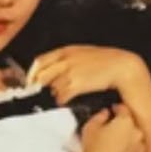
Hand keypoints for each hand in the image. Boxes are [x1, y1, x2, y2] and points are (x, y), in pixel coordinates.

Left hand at [29, 45, 150, 109]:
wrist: (120, 66)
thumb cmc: (103, 60)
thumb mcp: (82, 53)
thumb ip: (67, 59)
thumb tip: (55, 71)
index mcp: (66, 50)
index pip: (40, 61)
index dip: (31, 73)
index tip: (30, 82)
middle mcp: (66, 60)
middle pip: (42, 75)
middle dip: (39, 86)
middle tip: (39, 93)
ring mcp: (71, 72)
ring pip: (52, 86)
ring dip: (53, 93)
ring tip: (59, 95)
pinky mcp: (77, 84)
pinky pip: (62, 95)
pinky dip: (61, 99)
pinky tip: (65, 100)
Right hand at [77, 106, 146, 151]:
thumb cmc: (93, 149)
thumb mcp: (90, 127)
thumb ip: (99, 116)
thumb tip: (105, 113)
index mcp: (126, 121)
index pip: (124, 109)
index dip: (118, 108)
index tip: (114, 110)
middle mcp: (137, 133)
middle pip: (132, 125)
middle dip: (123, 126)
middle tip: (112, 130)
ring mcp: (140, 148)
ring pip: (136, 139)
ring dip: (129, 139)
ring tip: (116, 145)